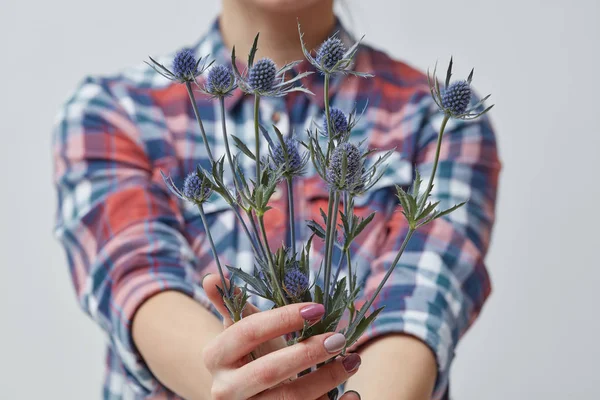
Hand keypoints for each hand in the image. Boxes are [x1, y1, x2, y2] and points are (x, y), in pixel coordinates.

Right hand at [202, 274, 361, 399]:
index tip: (317, 309)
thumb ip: (229, 304)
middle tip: (339, 338)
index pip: (248, 332)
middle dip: (307, 353)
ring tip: (352, 360)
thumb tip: (210, 277)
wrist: (244, 395)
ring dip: (326, 380)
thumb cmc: (249, 355)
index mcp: (215, 356)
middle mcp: (225, 390)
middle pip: (268, 371)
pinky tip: (352, 393)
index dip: (282, 319)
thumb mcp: (240, 330)